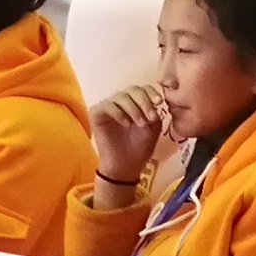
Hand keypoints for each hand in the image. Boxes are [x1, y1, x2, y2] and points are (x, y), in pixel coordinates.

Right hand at [84, 83, 172, 201]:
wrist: (126, 166)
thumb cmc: (140, 147)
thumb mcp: (153, 127)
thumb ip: (155, 111)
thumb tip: (156, 98)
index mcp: (135, 102)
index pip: (143, 88)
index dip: (152, 92)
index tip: (159, 103)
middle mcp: (121, 101)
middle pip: (133, 89)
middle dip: (144, 101)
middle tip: (151, 117)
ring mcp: (108, 106)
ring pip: (121, 96)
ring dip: (134, 109)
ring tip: (140, 124)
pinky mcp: (96, 113)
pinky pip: (108, 105)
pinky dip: (119, 113)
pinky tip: (126, 124)